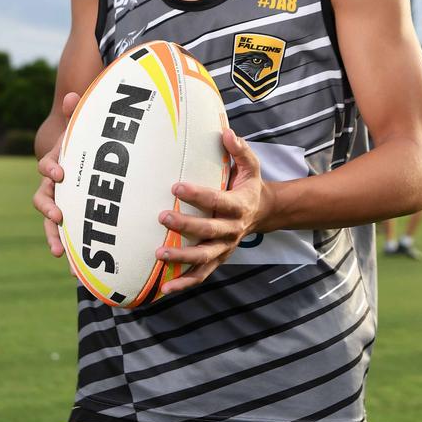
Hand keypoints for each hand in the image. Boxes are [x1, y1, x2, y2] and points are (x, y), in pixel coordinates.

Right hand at [32, 92, 80, 255]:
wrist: (94, 158)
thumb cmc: (89, 143)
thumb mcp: (85, 128)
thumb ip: (78, 113)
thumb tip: (72, 94)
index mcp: (57, 165)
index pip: (47, 167)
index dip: (51, 169)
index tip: (61, 173)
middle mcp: (55, 188)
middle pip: (44, 201)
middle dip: (49, 211)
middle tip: (59, 218)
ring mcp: (62, 206)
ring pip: (52, 225)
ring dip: (55, 239)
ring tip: (60, 255)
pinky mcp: (73, 221)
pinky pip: (68, 238)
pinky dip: (71, 253)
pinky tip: (77, 271)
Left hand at [155, 129, 272, 293]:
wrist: (262, 212)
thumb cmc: (248, 185)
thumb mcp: (250, 166)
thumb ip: (239, 150)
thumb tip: (226, 131)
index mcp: (238, 206)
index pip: (217, 201)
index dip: (198, 195)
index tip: (176, 187)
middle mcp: (232, 230)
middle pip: (208, 231)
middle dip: (185, 225)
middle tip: (162, 217)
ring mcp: (225, 248)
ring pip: (203, 257)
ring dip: (181, 258)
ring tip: (158, 254)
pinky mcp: (217, 260)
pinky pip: (201, 275)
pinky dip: (184, 284)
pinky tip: (164, 290)